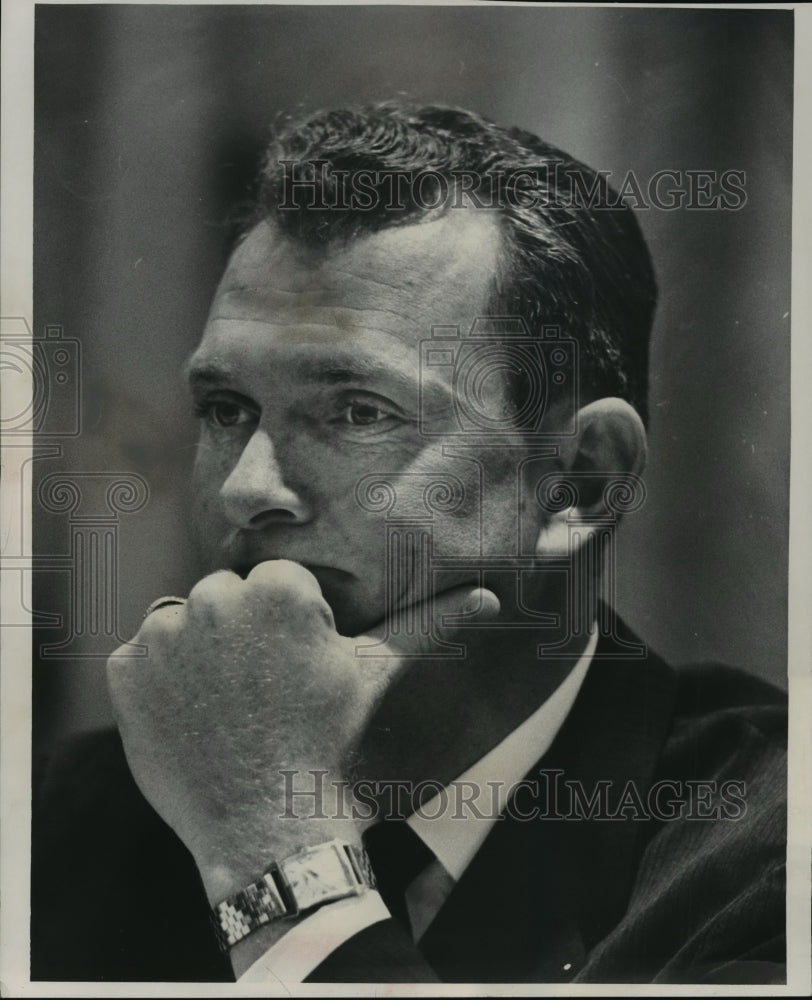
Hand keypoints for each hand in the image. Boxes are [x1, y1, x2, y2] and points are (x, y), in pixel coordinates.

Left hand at [106, 560, 497, 904]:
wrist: (273, 831)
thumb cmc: (333, 744)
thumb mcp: (378, 675)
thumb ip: (431, 623)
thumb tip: (491, 596)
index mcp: (277, 589)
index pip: (276, 585)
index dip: (290, 628)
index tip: (296, 672)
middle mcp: (212, 598)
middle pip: (227, 599)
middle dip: (244, 634)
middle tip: (265, 692)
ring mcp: (162, 635)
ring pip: (183, 622)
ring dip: (199, 652)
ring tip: (230, 704)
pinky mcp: (125, 672)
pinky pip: (141, 657)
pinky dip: (159, 681)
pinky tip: (192, 717)